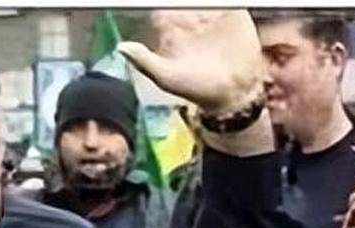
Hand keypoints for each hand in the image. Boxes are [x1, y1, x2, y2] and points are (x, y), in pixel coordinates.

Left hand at [118, 11, 264, 115]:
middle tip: (187, 6)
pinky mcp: (232, 12)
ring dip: (202, 2)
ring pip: (202, 0)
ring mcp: (211, 12)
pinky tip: (219, 7)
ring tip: (202, 6)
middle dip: (177, 1)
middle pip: (179, 1)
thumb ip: (144, 61)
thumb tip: (121, 47)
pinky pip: (226, 0)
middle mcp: (189, 17)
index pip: (160, 7)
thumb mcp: (167, 78)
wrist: (234, 92)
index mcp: (170, 28)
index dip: (159, 6)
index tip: (162, 9)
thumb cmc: (197, 88)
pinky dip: (223, 1)